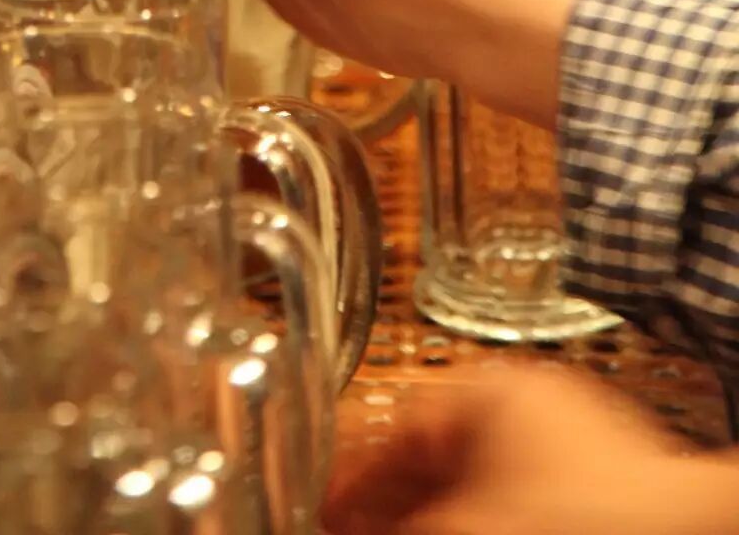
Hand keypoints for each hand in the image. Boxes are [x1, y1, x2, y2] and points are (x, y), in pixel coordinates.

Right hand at [325, 363, 736, 534]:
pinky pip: (510, 498)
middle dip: (388, 499)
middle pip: (432, 456)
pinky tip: (460, 533)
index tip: (318, 503)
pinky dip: (476, 517)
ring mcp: (563, 445)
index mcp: (490, 390)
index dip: (350, 470)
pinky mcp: (592, 488)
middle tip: (350, 528)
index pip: (398, 422)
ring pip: (470, 482)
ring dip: (430, 511)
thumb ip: (399, 523)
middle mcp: (525, 404)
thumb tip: (346, 525)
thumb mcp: (465, 523)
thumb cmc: (587, 516)